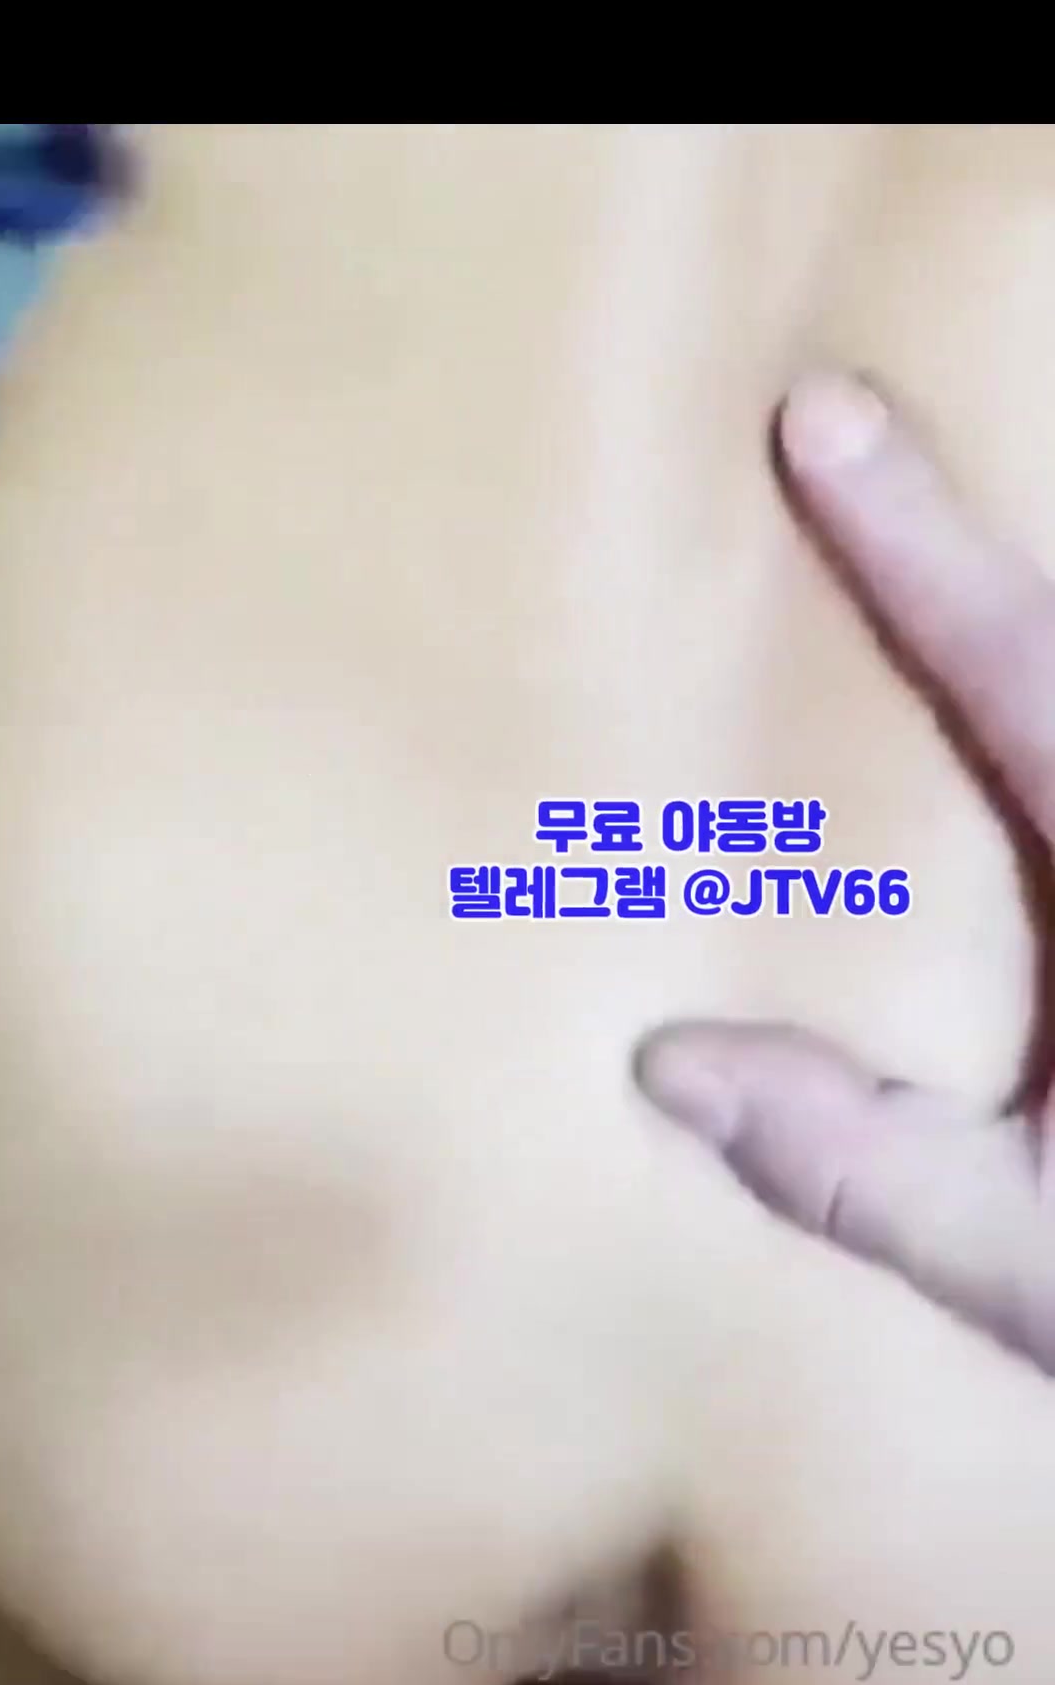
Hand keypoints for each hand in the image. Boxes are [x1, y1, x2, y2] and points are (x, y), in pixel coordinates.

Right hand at [633, 370, 1054, 1371]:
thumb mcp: (1034, 1264)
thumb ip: (858, 1168)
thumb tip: (667, 1061)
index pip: (1027, 681)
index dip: (919, 547)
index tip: (825, 421)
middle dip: (976, 547)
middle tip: (856, 453)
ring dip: (1026, 635)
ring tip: (923, 578)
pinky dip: (1041, 714)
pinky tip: (995, 749)